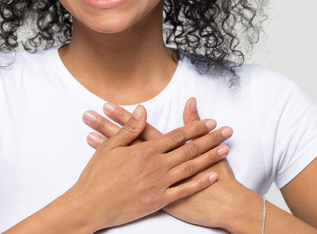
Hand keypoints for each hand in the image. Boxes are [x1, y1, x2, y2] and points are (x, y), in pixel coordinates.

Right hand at [71, 104, 231, 230]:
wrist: (90, 205)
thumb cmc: (96, 176)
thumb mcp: (110, 147)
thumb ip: (129, 128)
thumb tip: (142, 110)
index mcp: (144, 151)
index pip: (176, 135)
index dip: (195, 127)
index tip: (210, 121)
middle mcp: (156, 166)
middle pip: (189, 149)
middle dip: (210, 139)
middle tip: (225, 131)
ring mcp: (159, 184)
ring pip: (191, 168)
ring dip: (210, 157)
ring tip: (225, 149)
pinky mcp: (158, 201)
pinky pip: (185, 191)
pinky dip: (200, 183)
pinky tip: (212, 176)